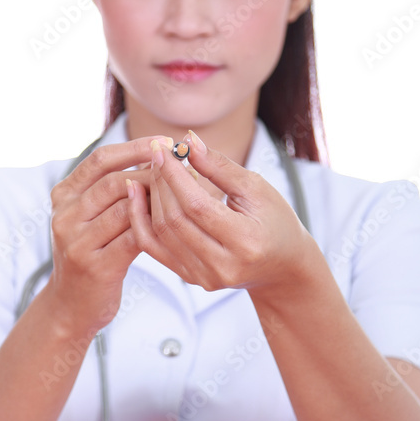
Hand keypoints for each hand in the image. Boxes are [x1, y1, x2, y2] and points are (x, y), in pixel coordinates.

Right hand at [46, 135, 171, 333]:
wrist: (71, 305)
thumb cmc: (91, 253)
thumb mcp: (90, 217)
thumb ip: (113, 191)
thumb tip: (157, 160)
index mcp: (64, 194)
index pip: (100, 160)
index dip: (134, 148)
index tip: (165, 142)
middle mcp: (65, 214)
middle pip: (115, 182)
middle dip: (153, 173)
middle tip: (184, 169)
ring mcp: (77, 241)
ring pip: (125, 209)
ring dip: (159, 200)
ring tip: (185, 195)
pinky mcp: (95, 265)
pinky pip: (132, 238)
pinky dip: (156, 227)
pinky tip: (176, 224)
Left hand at [124, 131, 313, 295]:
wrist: (282, 264)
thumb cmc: (275, 220)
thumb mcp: (256, 188)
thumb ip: (220, 167)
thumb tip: (189, 141)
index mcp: (245, 242)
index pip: (197, 206)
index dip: (175, 175)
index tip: (162, 148)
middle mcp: (223, 266)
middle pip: (175, 220)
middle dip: (160, 182)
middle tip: (157, 155)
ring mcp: (205, 277)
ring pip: (161, 233)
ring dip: (151, 197)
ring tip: (153, 170)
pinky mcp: (191, 279)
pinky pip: (154, 248)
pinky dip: (142, 220)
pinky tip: (137, 195)